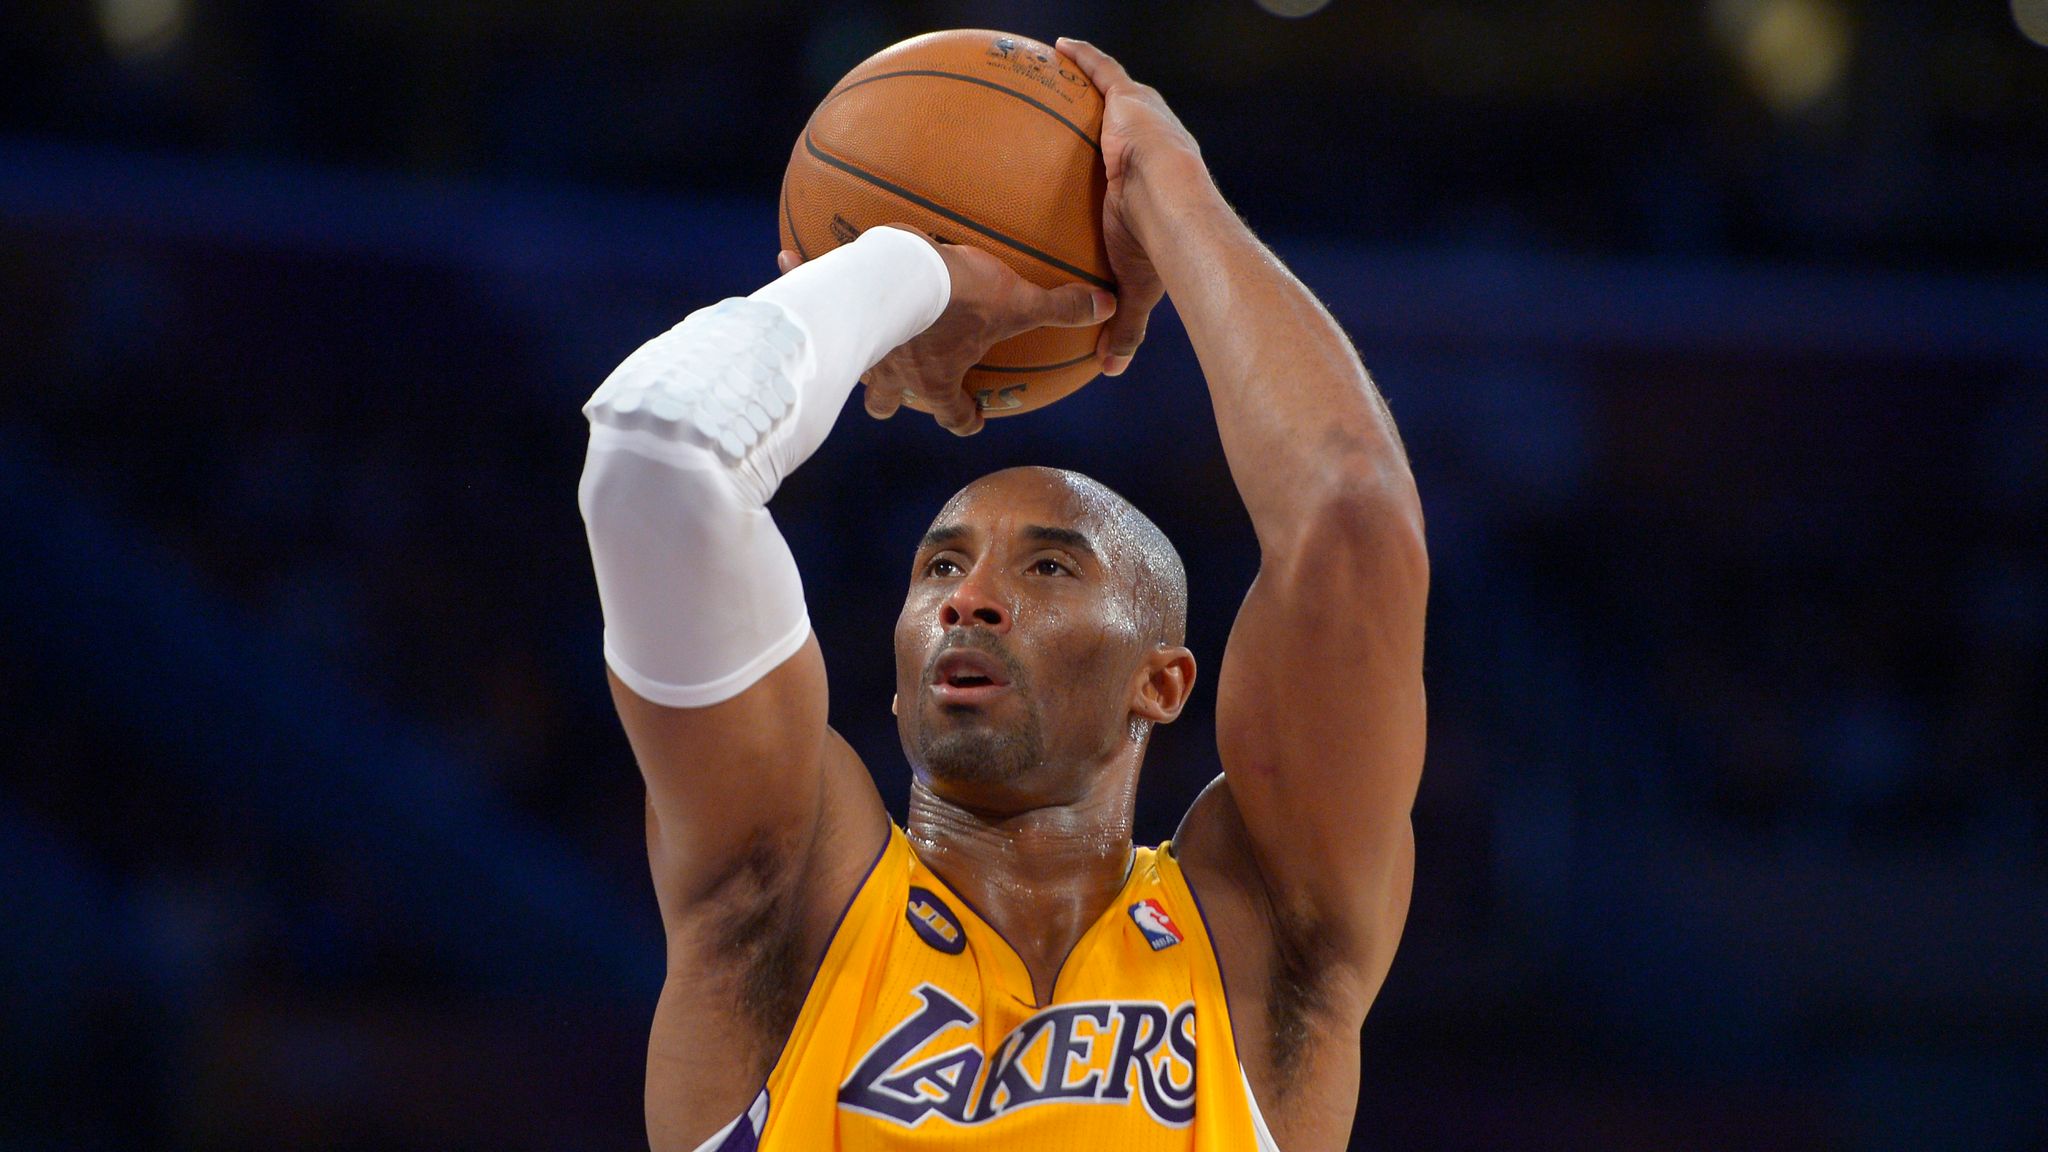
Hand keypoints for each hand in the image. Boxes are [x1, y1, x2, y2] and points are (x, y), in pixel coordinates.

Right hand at [777, 235, 1111, 435]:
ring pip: (846, 362)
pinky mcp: (830, 312)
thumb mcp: (1015, 300)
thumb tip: (1107, 305)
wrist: (891, 276)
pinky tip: (789, 256)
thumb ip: (1059, 306)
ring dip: (849, 352)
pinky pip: (811, 293)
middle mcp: (893, 375)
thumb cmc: (955, 298)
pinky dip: (800, 276)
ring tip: (848, 334)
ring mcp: (857, 349)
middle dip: (892, 399)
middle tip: (902, 385)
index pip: (955, 417)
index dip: (966, 420)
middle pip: (886, 402)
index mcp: (936, 381)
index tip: (974, 415)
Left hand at [1056, 38, 1213, 377]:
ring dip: (1093, 82)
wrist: (1175, 214)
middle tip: (1084, 118)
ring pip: (1113, 94)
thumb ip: (1123, 326)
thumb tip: (1109, 371)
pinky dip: (1082, 59)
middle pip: (1126, 128)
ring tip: (1060, 70)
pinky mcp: (1131, 101)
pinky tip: (1058, 47)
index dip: (1125, 168)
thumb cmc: (1161, 254)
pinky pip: (1103, 72)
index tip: (1110, 171)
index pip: (1139, 173)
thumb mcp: (1136, 292)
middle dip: (1110, 118)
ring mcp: (1142, 121)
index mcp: (1158, 186)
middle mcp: (1154, 147)